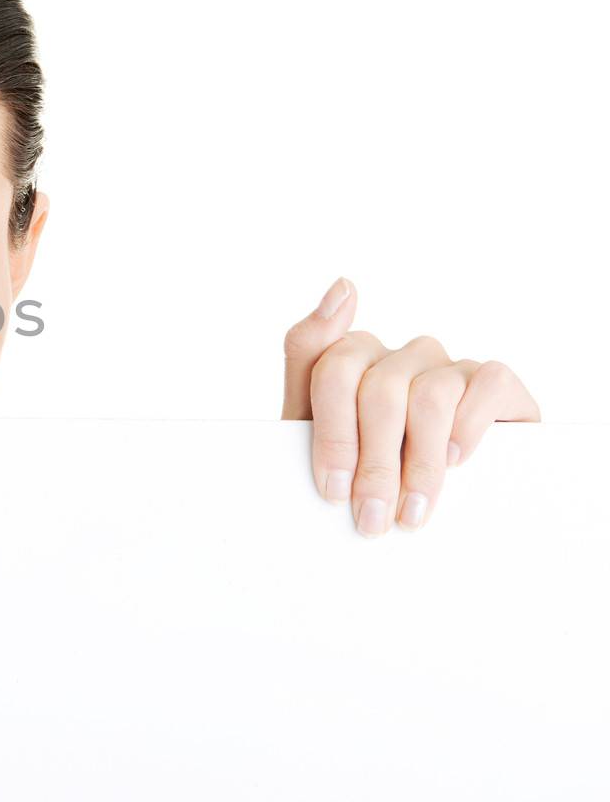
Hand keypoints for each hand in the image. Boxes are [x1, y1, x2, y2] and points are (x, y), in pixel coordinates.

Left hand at [282, 276, 539, 536]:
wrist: (423, 508)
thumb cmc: (364, 467)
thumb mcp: (313, 428)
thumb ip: (308, 357)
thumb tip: (343, 283)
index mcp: (352, 358)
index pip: (331, 370)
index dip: (333, 435)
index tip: (333, 489)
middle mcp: (400, 355)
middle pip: (379, 391)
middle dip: (373, 464)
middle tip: (372, 518)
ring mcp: (447, 366)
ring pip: (428, 397)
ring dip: (420, 464)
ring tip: (412, 512)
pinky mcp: (493, 382)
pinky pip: (485, 385)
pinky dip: (468, 428)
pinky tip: (458, 461)